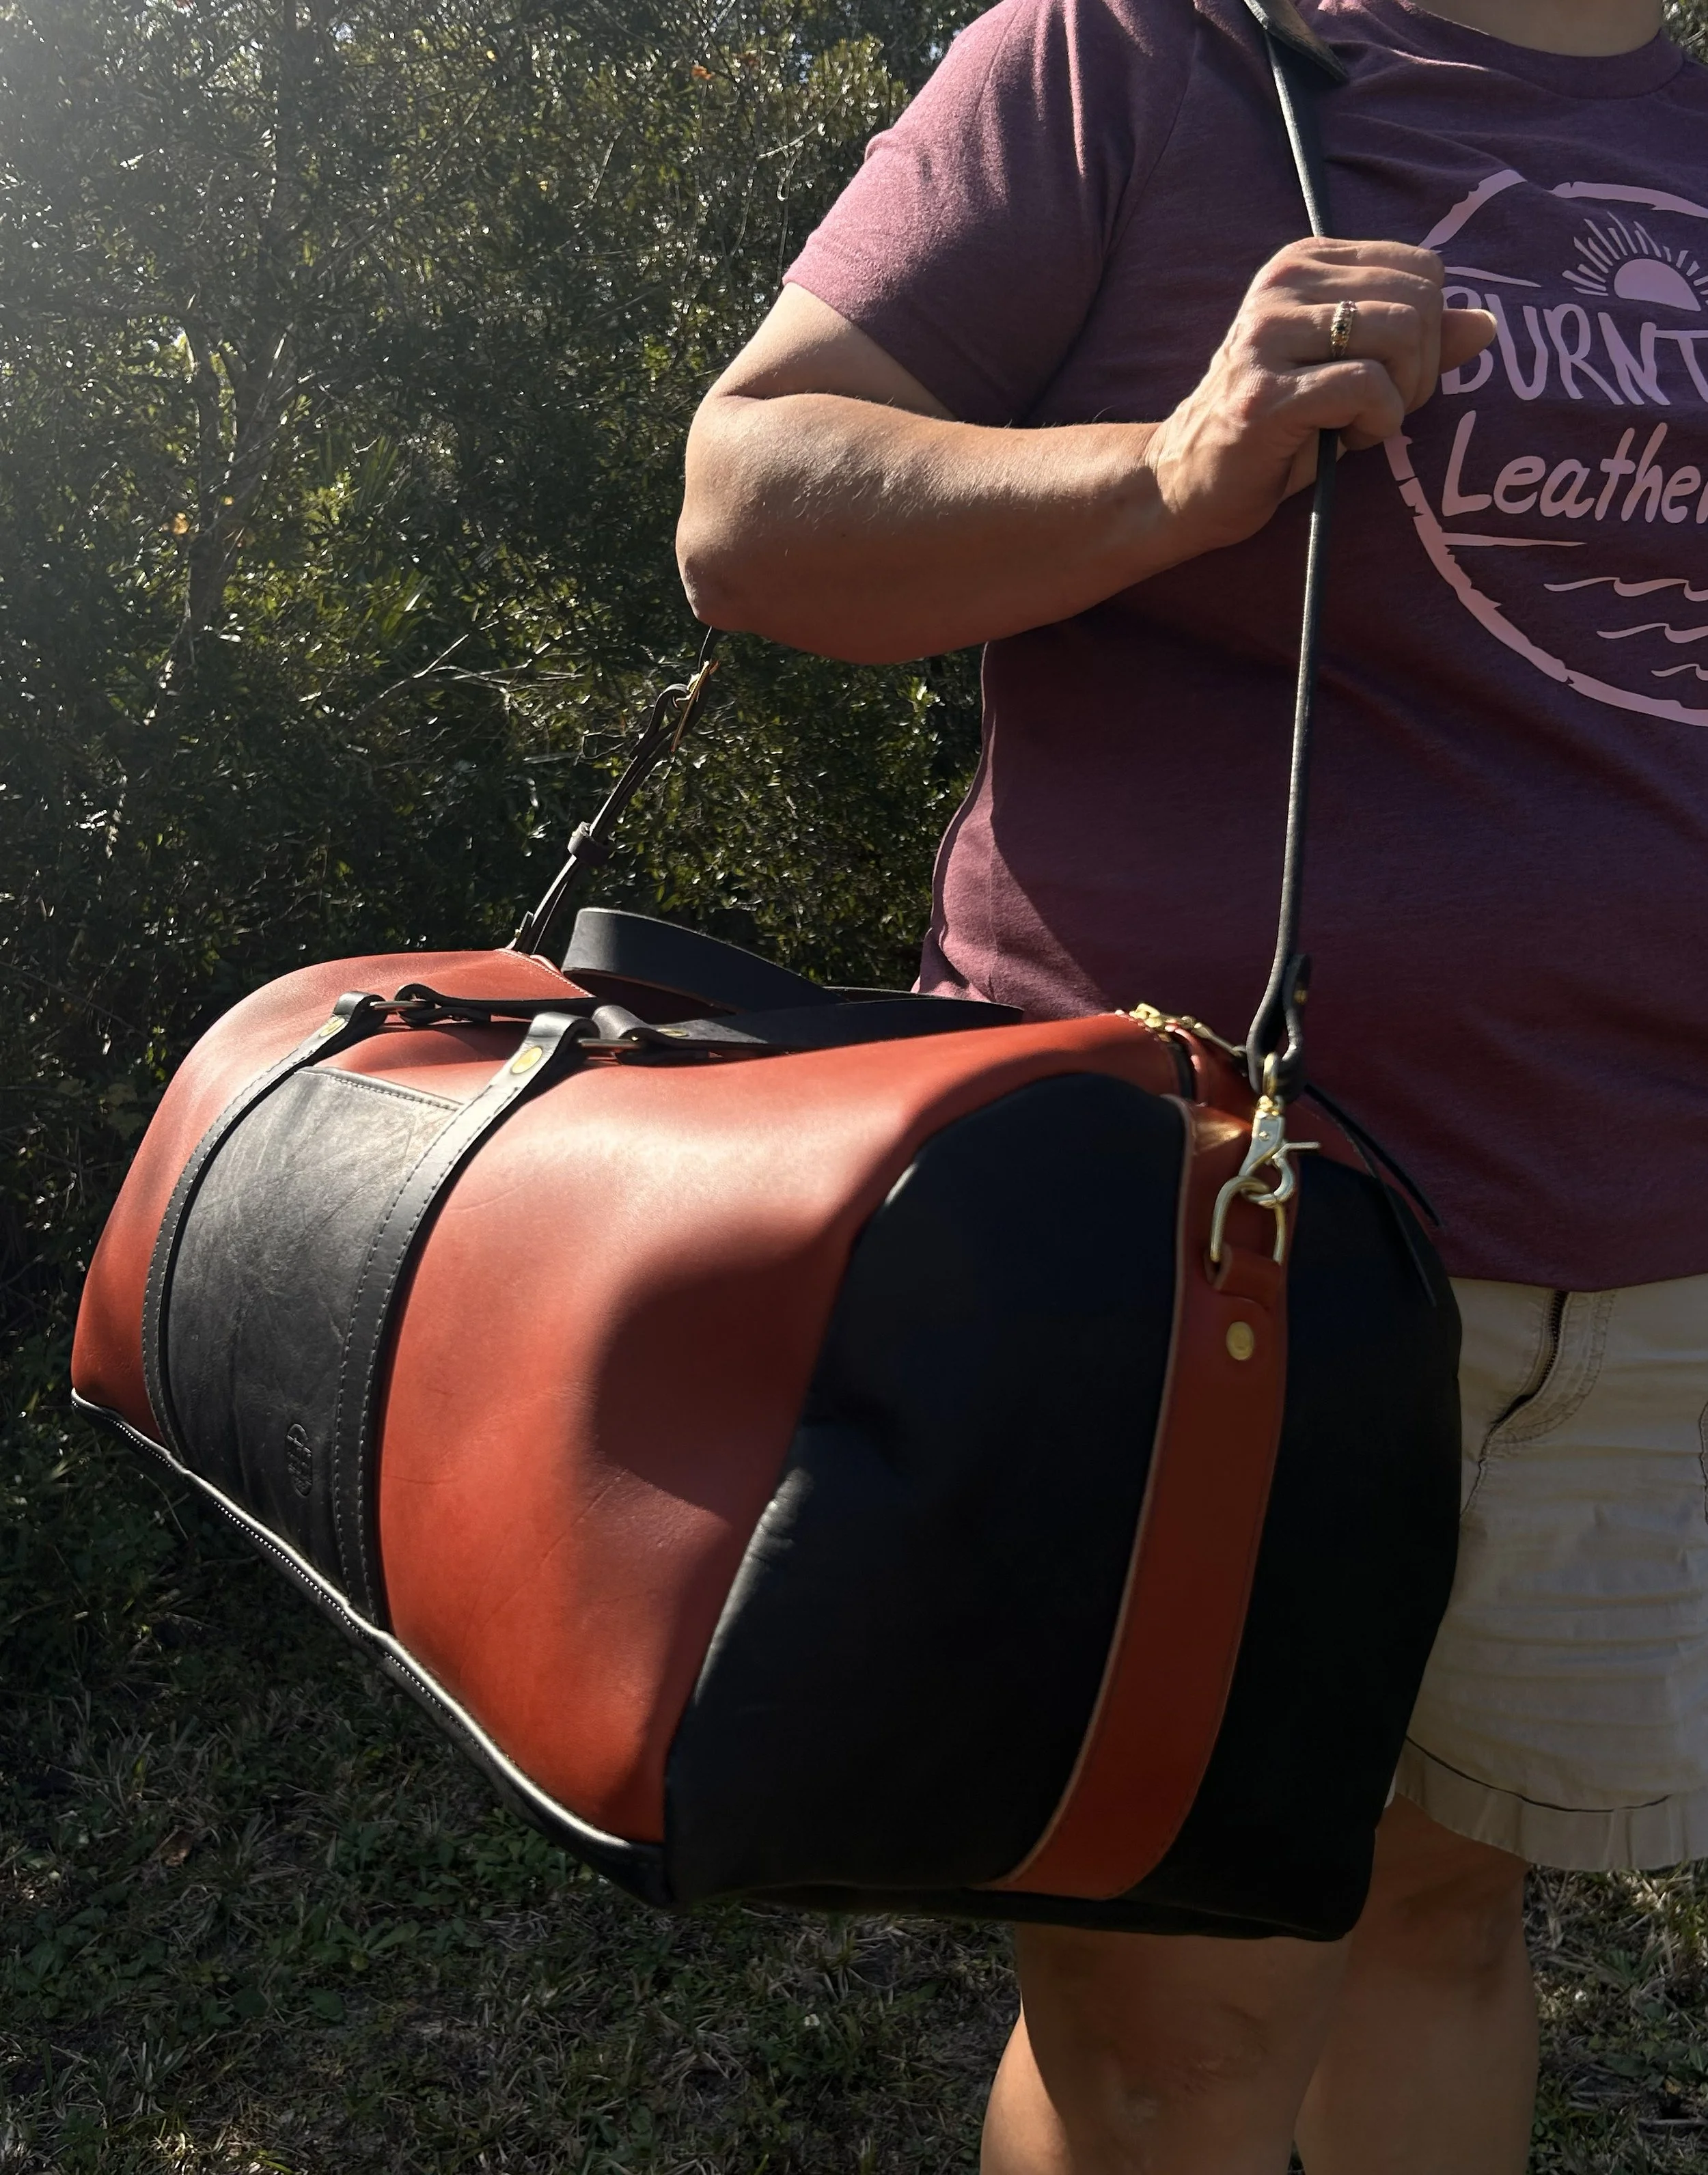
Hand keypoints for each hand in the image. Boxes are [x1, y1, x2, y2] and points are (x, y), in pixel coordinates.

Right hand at [1142, 240, 1496, 558]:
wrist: (1186, 483)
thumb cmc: (1277, 430)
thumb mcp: (1352, 372)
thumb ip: (1416, 342)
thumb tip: (1486, 324)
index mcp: (1302, 263)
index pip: (1421, 269)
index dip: (1429, 331)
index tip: (1386, 376)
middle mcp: (1281, 286)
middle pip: (1419, 300)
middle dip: (1422, 367)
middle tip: (1379, 408)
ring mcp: (1267, 337)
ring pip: (1401, 335)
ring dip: (1401, 397)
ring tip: (1358, 424)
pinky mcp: (1265, 395)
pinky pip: (1368, 388)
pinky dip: (1378, 424)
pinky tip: (1344, 441)